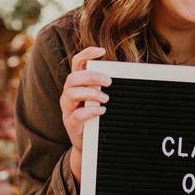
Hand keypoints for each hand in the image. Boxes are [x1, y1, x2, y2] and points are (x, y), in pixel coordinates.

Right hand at [60, 47, 111, 182]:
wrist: (89, 144)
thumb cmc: (96, 117)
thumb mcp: (100, 98)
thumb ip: (106, 86)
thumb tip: (127, 73)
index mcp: (76, 84)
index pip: (76, 63)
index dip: (86, 54)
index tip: (101, 50)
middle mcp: (68, 94)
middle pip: (73, 77)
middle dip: (92, 76)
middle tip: (109, 82)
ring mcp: (67, 109)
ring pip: (72, 93)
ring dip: (92, 93)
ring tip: (106, 99)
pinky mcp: (70, 123)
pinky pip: (77, 115)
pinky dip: (91, 111)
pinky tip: (102, 111)